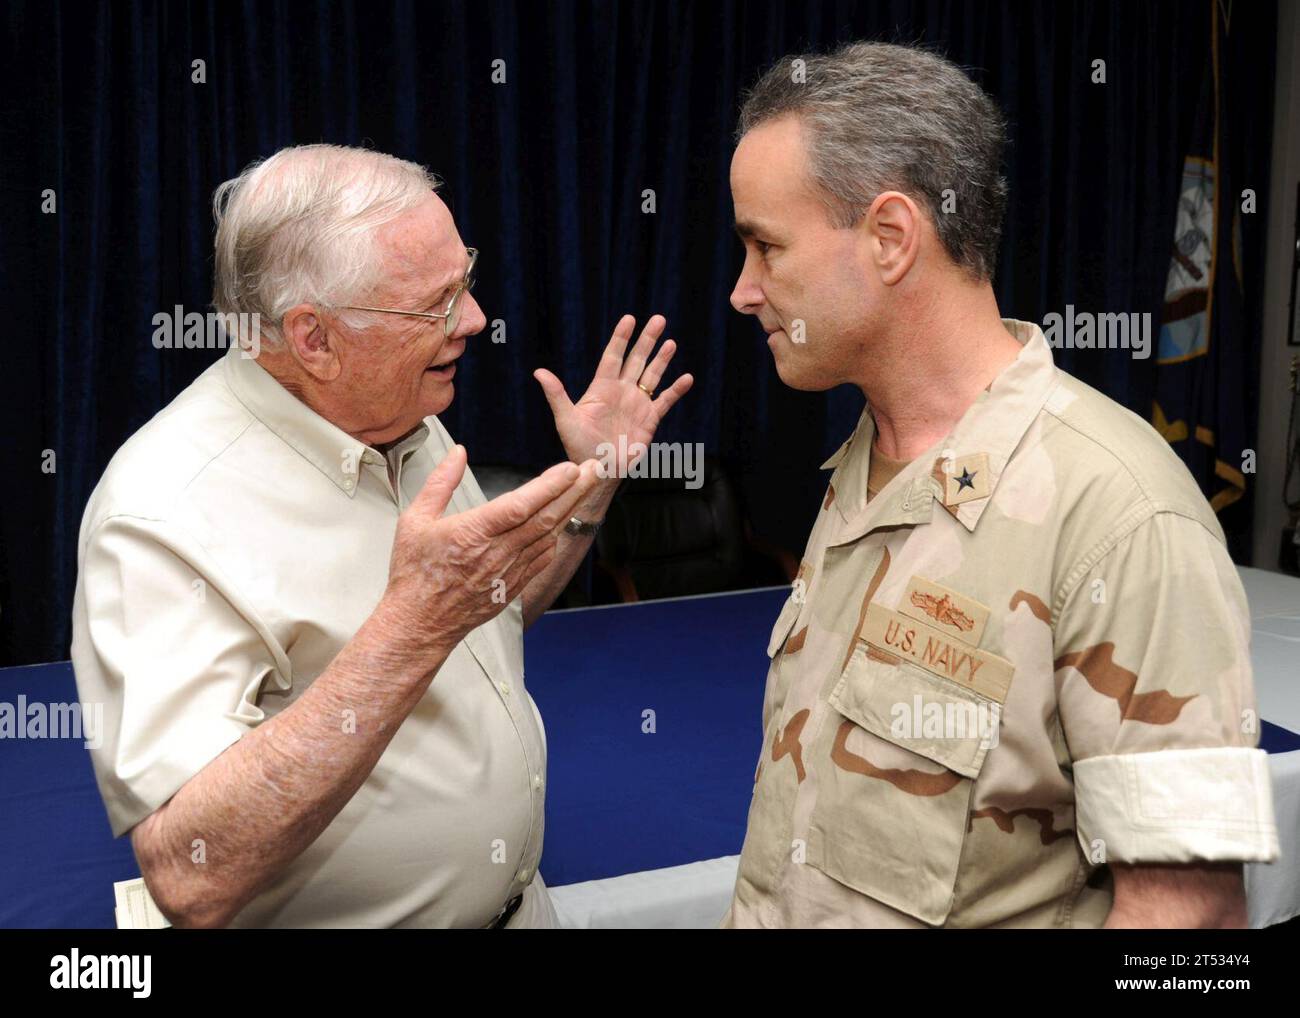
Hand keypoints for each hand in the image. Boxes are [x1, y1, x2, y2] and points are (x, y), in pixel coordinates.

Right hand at [383, 446, 599, 654]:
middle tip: (595, 468)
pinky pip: (543, 556)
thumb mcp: (415, 520)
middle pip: (545, 518)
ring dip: (570, 508)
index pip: (520, 505)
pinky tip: (565, 519)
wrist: (420, 623)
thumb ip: (440, 483)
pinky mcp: (514, 585)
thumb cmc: (415, 573)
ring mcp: (509, 571)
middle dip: (574, 490)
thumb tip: (458, 453)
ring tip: (586, 486)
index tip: (570, 468)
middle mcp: (497, 553)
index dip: (549, 486)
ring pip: (549, 536)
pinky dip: (557, 535)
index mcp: (473, 533)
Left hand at [533, 314, 693, 467]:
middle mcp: (621, 391)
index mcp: (602, 388)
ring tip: (671, 342)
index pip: (613, 356)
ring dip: (662, 359)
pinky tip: (687, 378)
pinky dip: (676, 390)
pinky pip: (665, 401)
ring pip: (652, 375)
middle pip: (636, 360)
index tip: (629, 319)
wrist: (599, 471)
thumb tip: (539, 372)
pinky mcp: (650, 419)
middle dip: (647, 340)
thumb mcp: (566, 420)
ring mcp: (637, 404)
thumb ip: (557, 394)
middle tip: (659, 320)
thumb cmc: (579, 447)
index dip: (621, 338)